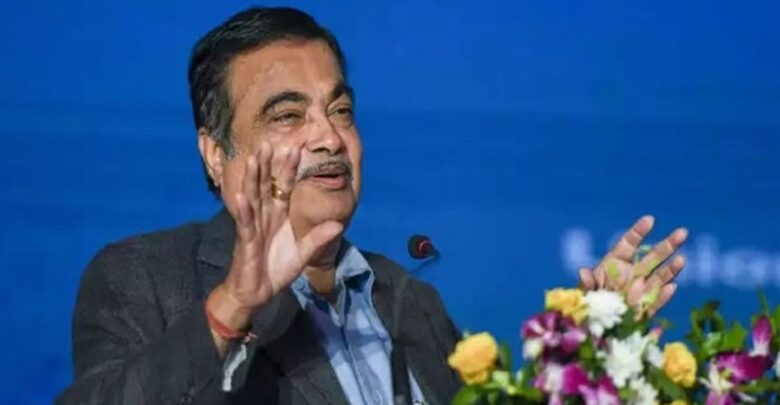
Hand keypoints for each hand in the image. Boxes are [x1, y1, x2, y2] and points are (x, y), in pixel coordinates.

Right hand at [208, 142, 342, 330]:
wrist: (257, 292)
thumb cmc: (276, 269)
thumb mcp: (303, 254)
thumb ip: (318, 239)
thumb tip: (339, 224)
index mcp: (278, 215)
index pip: (283, 187)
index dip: (288, 168)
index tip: (295, 147)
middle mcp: (264, 215)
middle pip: (265, 185)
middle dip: (267, 165)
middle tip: (270, 142)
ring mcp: (253, 226)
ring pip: (252, 197)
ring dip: (252, 178)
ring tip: (254, 158)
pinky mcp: (245, 240)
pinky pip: (244, 222)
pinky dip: (243, 209)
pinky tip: (242, 196)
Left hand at [578, 215, 687, 315]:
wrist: (593, 325)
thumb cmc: (587, 302)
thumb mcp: (584, 291)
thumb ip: (587, 282)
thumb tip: (583, 272)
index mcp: (615, 263)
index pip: (629, 244)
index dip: (639, 232)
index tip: (650, 220)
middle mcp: (632, 274)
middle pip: (652, 257)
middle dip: (668, 245)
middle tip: (683, 232)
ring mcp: (641, 290)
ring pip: (660, 276)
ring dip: (671, 268)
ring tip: (682, 259)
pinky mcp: (645, 308)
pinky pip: (657, 301)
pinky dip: (663, 295)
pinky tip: (671, 287)